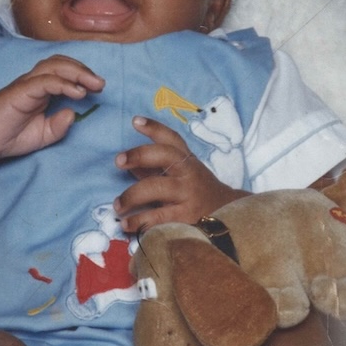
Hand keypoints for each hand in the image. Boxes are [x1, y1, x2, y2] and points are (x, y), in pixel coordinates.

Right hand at [0, 55, 104, 162]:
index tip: (98, 88)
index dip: (82, 75)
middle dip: (84, 71)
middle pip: (62, 63)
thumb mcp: (42, 135)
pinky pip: (45, 81)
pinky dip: (63, 84)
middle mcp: (34, 82)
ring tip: (93, 85)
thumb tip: (72, 114)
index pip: (64, 71)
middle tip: (101, 85)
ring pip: (55, 66)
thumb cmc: (8, 135)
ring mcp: (27, 84)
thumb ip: (58, 126)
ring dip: (77, 73)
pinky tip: (77, 93)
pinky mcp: (21, 91)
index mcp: (40, 90)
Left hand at [114, 116, 246, 232]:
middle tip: (118, 161)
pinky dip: (139, 221)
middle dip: (139, 155)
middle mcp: (188, 173)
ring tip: (117, 205)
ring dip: (132, 195)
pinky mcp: (186, 218)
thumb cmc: (197, 193)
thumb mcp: (181, 176)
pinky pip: (159, 218)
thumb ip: (155, 169)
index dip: (154, 128)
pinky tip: (126, 224)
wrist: (228, 218)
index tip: (135, 121)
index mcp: (186, 161)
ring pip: (157, 188)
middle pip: (164, 156)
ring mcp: (188, 195)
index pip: (171, 139)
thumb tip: (129, 164)